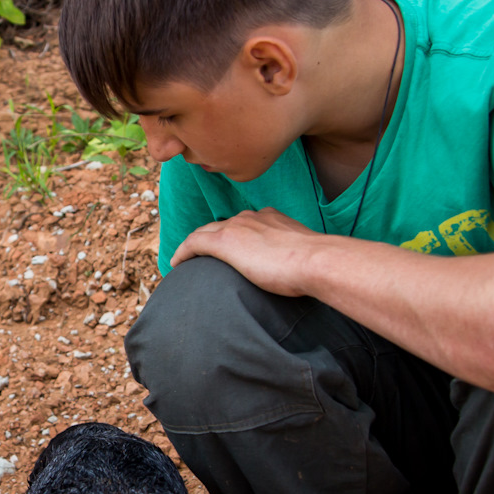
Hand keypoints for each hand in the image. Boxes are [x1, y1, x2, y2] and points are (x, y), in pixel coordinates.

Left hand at [171, 209, 326, 297]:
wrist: (316, 260)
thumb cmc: (318, 265)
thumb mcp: (307, 256)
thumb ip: (299, 259)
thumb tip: (305, 274)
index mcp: (272, 218)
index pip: (244, 224)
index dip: (232, 235)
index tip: (230, 249)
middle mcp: (252, 218)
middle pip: (221, 225)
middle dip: (208, 237)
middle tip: (199, 254)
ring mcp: (237, 228)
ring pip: (204, 232)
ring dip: (193, 245)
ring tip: (185, 260)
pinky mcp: (224, 241)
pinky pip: (194, 243)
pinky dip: (183, 252)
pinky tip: (175, 263)